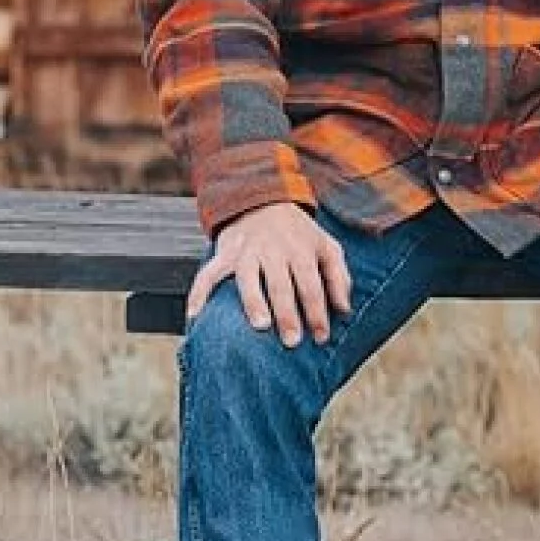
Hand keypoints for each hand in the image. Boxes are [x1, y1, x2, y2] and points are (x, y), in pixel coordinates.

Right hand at [187, 201, 352, 347]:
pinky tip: (194, 315)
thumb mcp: (327, 247)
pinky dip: (199, 292)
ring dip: (253, 302)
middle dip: (288, 314)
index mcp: (303, 250)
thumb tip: (345, 310)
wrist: (264, 199)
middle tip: (292, 341)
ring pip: (248, 278)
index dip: (318, 312)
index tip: (321, 338)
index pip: (312, 285)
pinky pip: (208, 273)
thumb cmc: (300, 234)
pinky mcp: (225, 252)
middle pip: (282, 285)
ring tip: (260, 325)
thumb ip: (339, 278)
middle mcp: (275, 250)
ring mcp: (248, 251)